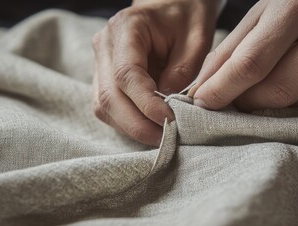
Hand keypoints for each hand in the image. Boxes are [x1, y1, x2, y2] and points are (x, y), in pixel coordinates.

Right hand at [92, 0, 218, 145]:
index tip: (169, 120)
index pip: (126, 74)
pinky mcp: (104, 78)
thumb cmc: (185, 16)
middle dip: (137, 124)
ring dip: (132, 127)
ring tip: (161, 137)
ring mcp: (100, 63)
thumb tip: (168, 106)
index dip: (146, 103)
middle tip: (166, 139)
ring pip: (104, 106)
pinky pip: (109, 107)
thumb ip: (183, 70)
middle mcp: (105, 46)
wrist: (170, 6)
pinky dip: (128, 122)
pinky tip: (150, 127)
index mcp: (125, 28)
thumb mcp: (196, 36)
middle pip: (109, 96)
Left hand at [189, 0, 297, 110]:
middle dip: (249, 103)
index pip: (251, 63)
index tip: (204, 102)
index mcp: (297, 4)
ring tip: (269, 91)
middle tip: (236, 99)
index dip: (222, 89)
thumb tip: (206, 83)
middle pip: (280, 89)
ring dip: (282, 105)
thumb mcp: (269, 5)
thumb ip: (237, 44)